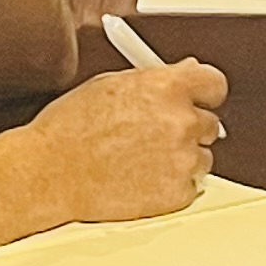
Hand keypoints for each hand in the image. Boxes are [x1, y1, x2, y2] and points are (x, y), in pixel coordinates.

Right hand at [19, 60, 227, 223]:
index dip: (204, 92)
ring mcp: (182, 159)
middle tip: (155, 135)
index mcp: (168, 88)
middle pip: (210, 123)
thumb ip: (156, 79)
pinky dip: (171, 185)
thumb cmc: (70, 129)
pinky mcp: (177, 193)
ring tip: (140, 160)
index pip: (215, 84)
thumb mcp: (112, 85)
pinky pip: (190, 186)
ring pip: (202, 157)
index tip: (199, 99)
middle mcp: (181, 121)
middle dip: (187, 127)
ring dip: (181, 158)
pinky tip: (140, 178)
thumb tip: (186, 72)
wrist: (50, 172)